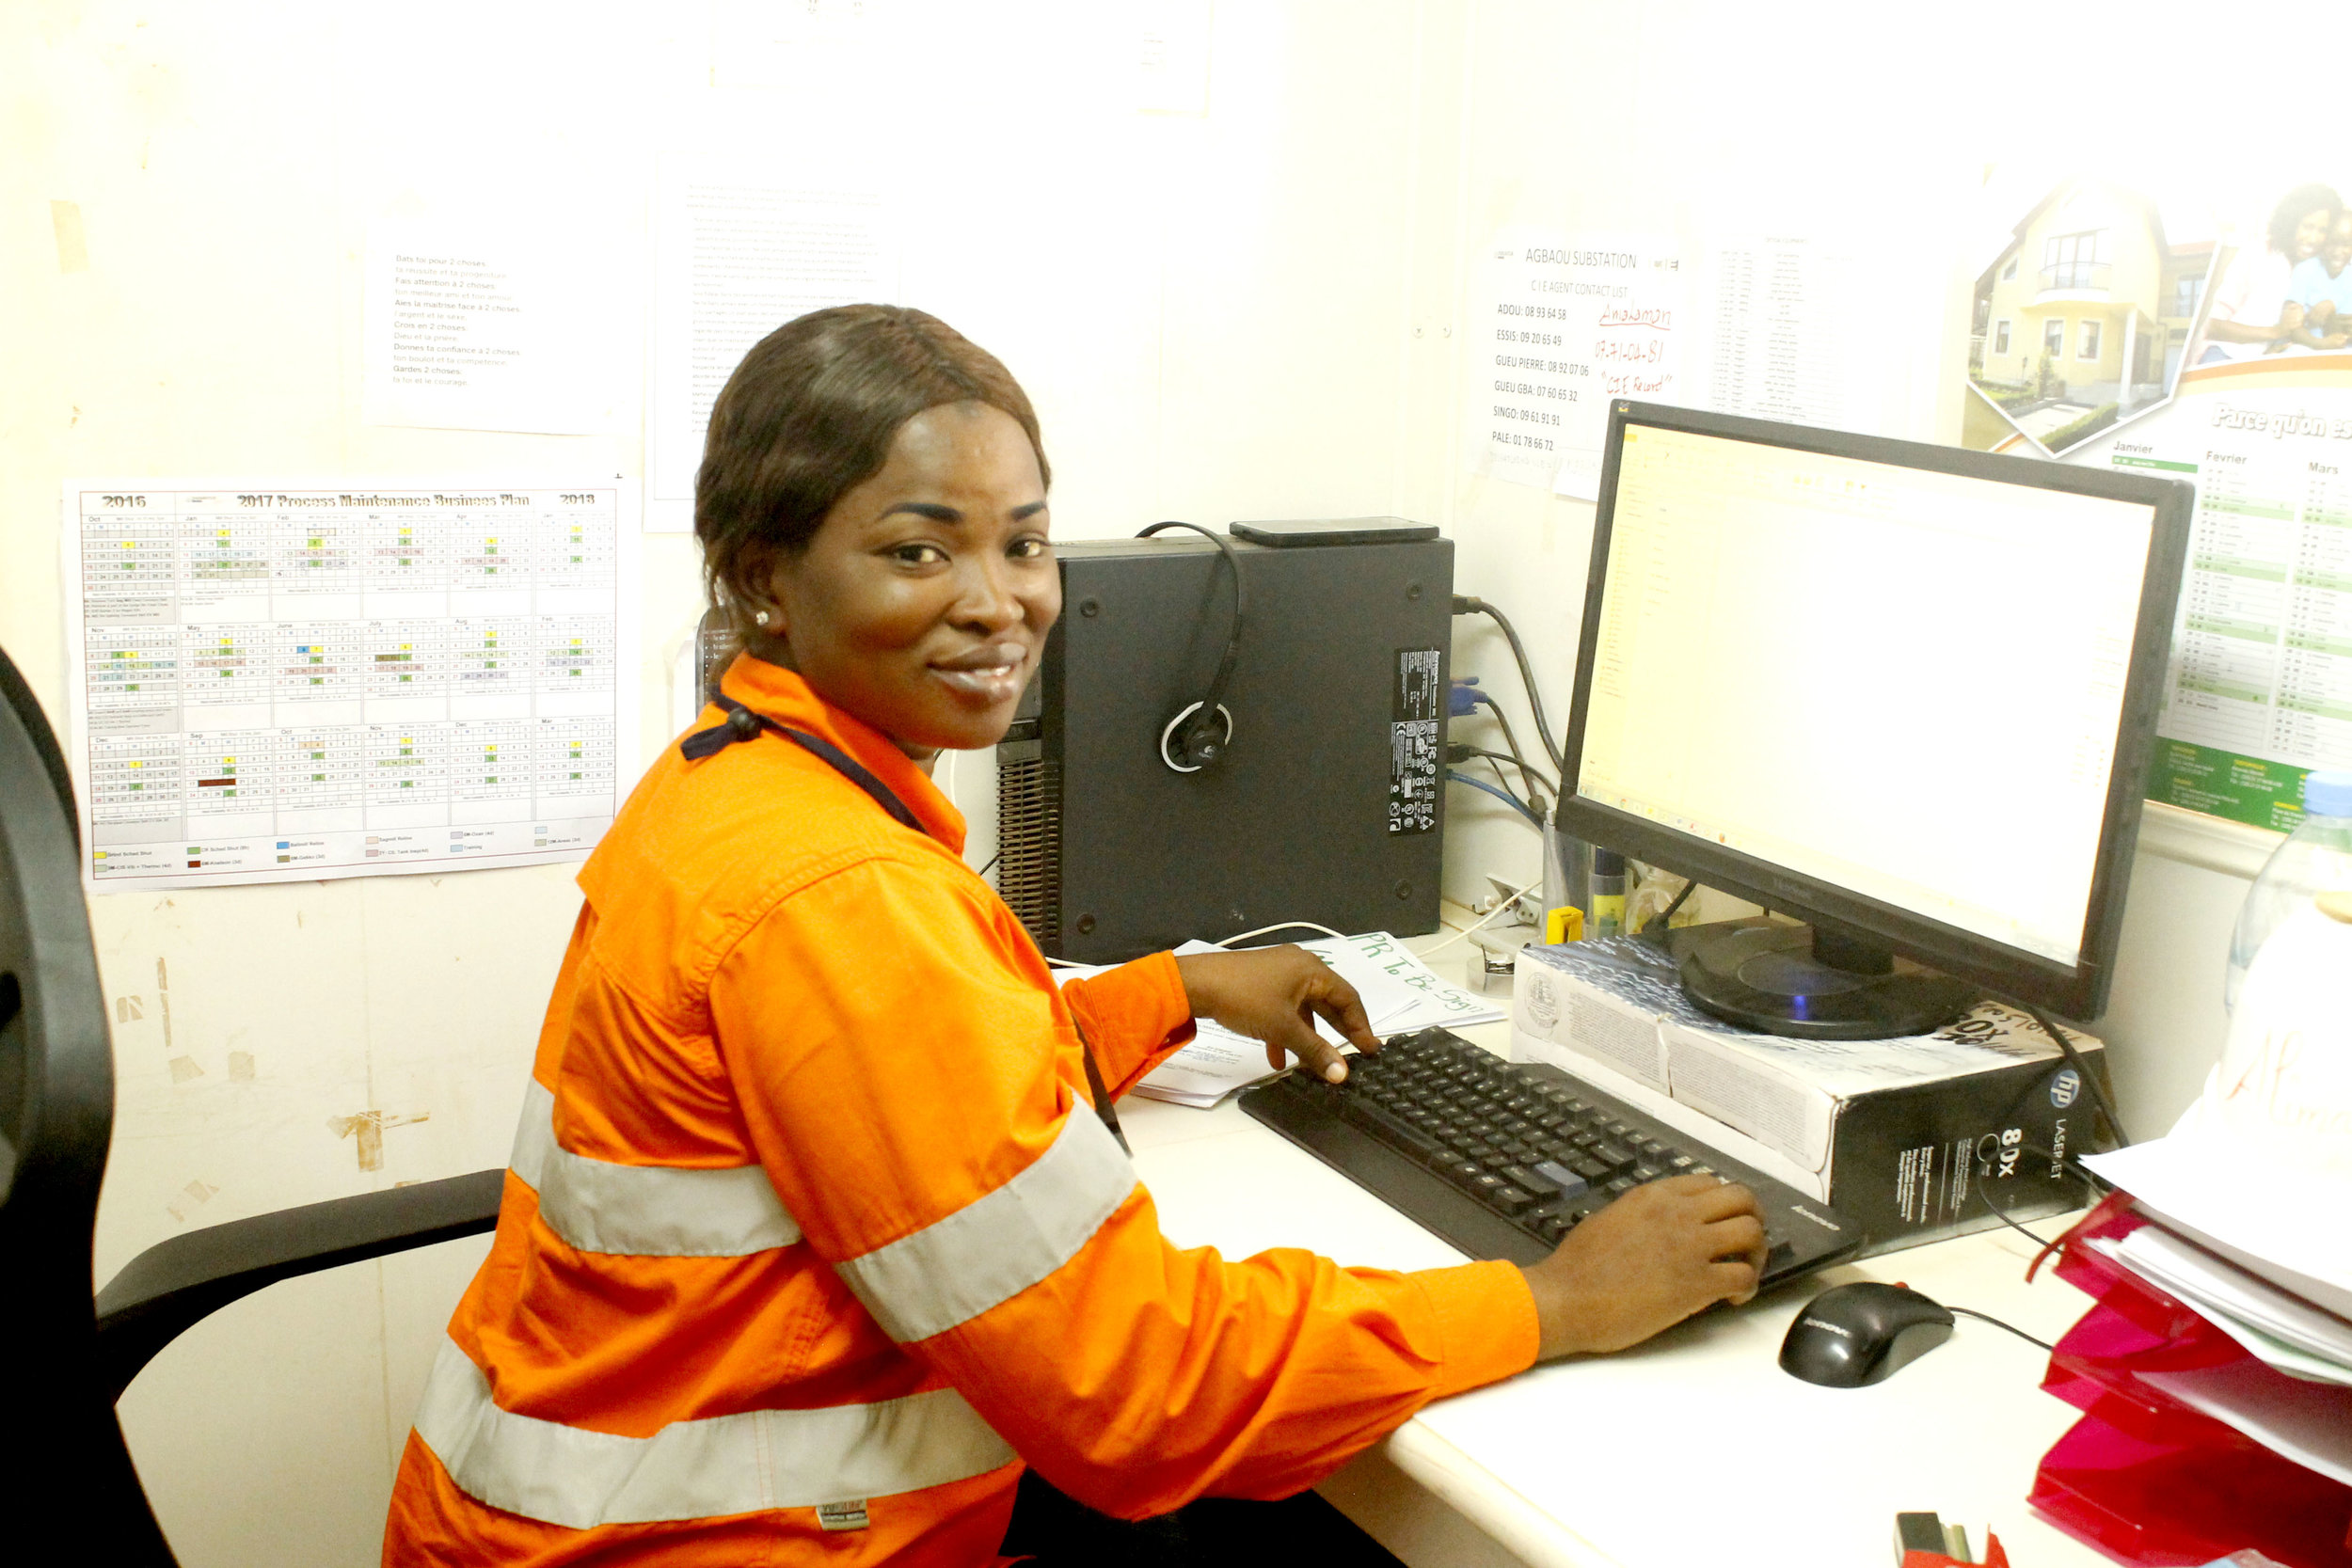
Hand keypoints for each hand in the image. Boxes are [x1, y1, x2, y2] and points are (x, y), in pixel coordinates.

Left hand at [1171, 945, 1380, 1082]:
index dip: (1361, 1025)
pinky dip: (1285, 1032)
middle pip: (1327, 1002)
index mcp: (1312, 969)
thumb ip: (1315, 1051)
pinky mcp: (1260, 984)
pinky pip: (1283, 1009)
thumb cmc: (1246, 999)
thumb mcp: (1283, 1027)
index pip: (1348, 998)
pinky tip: (1277, 1059)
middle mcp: (1299, 967)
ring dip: (1308, 1037)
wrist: (1196, 984)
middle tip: (1353, 1055)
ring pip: (1303, 1009)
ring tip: (1314, 1064)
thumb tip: (1342, 1074)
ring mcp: (1278, 974)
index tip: (1371, 1050)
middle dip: (1337, 1031)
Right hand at [1519, 1175, 1766, 1358]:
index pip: (1709, 1183)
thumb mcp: (1610, 1219)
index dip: (1723, 1204)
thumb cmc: (1577, 1268)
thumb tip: (1660, 1229)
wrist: (1566, 1299)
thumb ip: (1643, 1217)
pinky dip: (1748, 1287)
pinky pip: (1744, 1276)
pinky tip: (1734, 1299)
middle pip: (1742, 1199)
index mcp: (1654, 1196)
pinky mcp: (1697, 1283)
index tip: (1721, 1223)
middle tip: (1747, 1244)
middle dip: (1753, 1219)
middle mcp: (1678, 1214)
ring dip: (1757, 1253)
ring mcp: (1691, 1246)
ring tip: (1744, 1271)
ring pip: (1752, 1232)